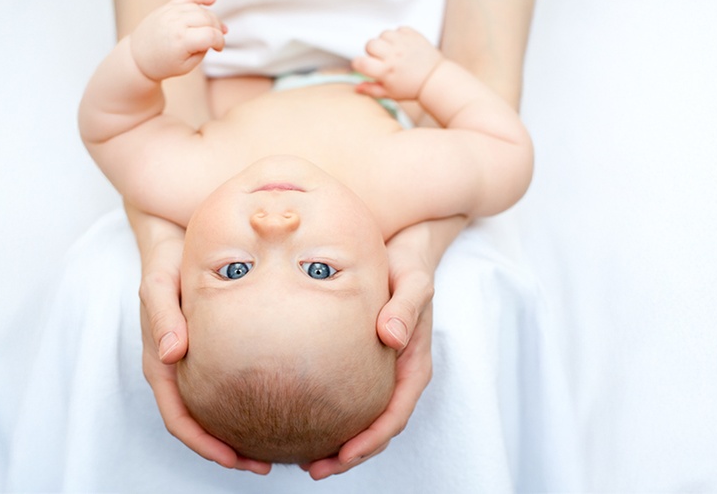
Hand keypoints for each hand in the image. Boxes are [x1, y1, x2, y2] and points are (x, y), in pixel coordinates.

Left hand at [130, 0, 226, 81]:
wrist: (138, 57)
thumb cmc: (162, 64)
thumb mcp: (187, 66)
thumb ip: (203, 51)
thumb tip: (214, 36)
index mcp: (181, 41)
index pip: (211, 35)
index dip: (220, 42)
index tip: (219, 49)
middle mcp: (176, 22)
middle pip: (208, 19)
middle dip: (218, 30)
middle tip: (216, 41)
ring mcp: (170, 12)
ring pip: (200, 9)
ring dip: (212, 18)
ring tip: (215, 29)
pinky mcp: (167, 7)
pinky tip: (212, 0)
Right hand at [132, 208, 270, 474]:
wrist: (173, 224)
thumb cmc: (166, 252)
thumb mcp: (161, 279)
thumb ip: (162, 313)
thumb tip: (169, 356)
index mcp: (162, 357)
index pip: (179, 417)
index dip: (206, 444)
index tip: (238, 460)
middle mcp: (178, 361)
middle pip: (200, 420)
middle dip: (228, 447)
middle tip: (266, 462)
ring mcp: (195, 351)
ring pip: (215, 404)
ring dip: (239, 427)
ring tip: (277, 441)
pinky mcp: (213, 338)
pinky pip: (228, 377)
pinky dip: (247, 395)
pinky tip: (282, 394)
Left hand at [300, 231, 435, 479]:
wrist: (403, 247)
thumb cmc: (408, 264)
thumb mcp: (413, 282)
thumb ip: (405, 308)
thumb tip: (390, 336)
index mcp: (413, 363)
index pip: (395, 414)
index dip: (370, 440)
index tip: (343, 455)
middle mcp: (398, 373)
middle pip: (378, 428)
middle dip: (350, 454)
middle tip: (315, 469)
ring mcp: (382, 370)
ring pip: (363, 418)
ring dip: (339, 443)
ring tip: (306, 460)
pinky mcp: (363, 360)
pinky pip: (349, 397)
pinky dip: (332, 416)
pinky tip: (302, 419)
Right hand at [352, 26, 442, 100]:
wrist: (435, 79)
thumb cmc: (412, 88)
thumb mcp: (389, 94)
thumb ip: (371, 89)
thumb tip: (356, 88)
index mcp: (386, 71)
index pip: (360, 62)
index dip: (359, 64)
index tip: (365, 66)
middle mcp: (394, 55)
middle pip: (370, 44)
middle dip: (372, 51)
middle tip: (382, 59)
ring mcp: (404, 44)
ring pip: (383, 34)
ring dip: (385, 41)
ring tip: (393, 51)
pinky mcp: (413, 35)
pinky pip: (398, 29)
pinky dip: (398, 36)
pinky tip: (403, 46)